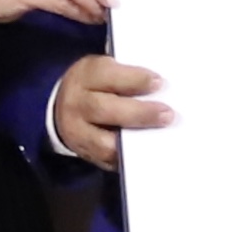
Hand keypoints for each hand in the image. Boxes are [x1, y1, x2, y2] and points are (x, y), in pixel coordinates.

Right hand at [53, 54, 172, 170]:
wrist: (63, 108)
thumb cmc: (96, 86)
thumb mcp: (106, 71)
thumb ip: (128, 77)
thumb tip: (162, 89)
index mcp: (85, 75)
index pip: (106, 75)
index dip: (134, 79)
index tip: (159, 83)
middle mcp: (77, 104)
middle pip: (103, 109)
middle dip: (138, 113)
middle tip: (167, 115)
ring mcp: (77, 132)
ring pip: (103, 142)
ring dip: (134, 141)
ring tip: (160, 137)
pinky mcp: (84, 153)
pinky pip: (107, 160)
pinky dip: (129, 159)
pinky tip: (149, 153)